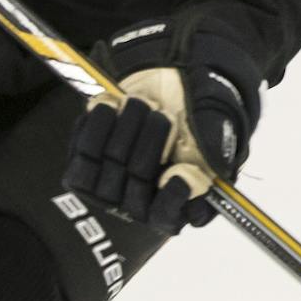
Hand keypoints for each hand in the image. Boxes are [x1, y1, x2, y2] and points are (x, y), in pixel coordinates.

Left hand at [63, 20, 261, 232]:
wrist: (169, 84)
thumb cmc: (198, 113)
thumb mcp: (218, 128)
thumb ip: (215, 150)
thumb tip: (190, 178)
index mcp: (181, 204)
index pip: (167, 216)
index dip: (172, 197)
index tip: (180, 169)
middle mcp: (143, 203)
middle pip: (136, 186)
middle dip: (153, 142)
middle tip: (166, 115)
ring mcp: (110, 186)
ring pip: (111, 164)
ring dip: (129, 125)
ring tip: (143, 105)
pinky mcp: (85, 163)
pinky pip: (83, 150)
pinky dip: (99, 121)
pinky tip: (112, 105)